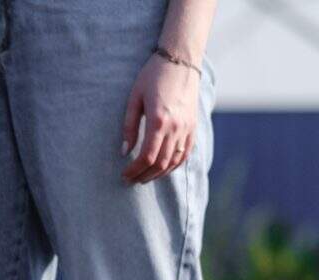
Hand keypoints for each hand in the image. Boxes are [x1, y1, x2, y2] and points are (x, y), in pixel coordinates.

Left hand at [121, 54, 199, 183]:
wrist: (181, 59)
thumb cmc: (153, 75)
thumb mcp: (134, 98)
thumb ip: (129, 127)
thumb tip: (124, 151)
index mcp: (159, 121)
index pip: (147, 157)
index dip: (134, 170)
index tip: (124, 175)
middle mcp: (176, 127)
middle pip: (160, 163)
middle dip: (144, 175)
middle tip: (131, 181)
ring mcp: (187, 127)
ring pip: (174, 161)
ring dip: (159, 173)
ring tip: (144, 177)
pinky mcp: (193, 126)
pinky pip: (186, 153)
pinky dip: (174, 165)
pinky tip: (163, 168)